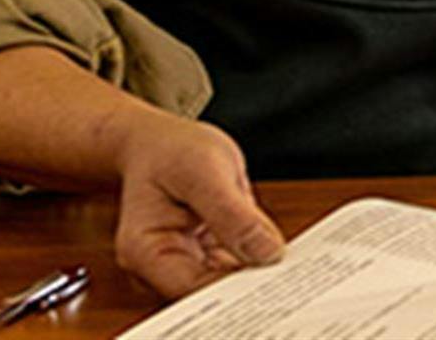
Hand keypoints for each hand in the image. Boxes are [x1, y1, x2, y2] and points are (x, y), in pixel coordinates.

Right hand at [111, 114, 284, 298]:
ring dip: (256, 274)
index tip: (274, 276)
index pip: (193, 289)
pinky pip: (233, 266)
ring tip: (289, 263)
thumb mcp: (204, 170)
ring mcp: (182, 262)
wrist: (161, 142)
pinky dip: (254, 261)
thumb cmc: (171, 151)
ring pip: (225, 283)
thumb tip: (266, 253)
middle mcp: (159, 266)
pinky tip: (279, 255)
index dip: (235, 288)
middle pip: (209, 293)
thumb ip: (232, 214)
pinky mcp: (203, 255)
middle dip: (249, 284)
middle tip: (290, 270)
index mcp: (145, 251)